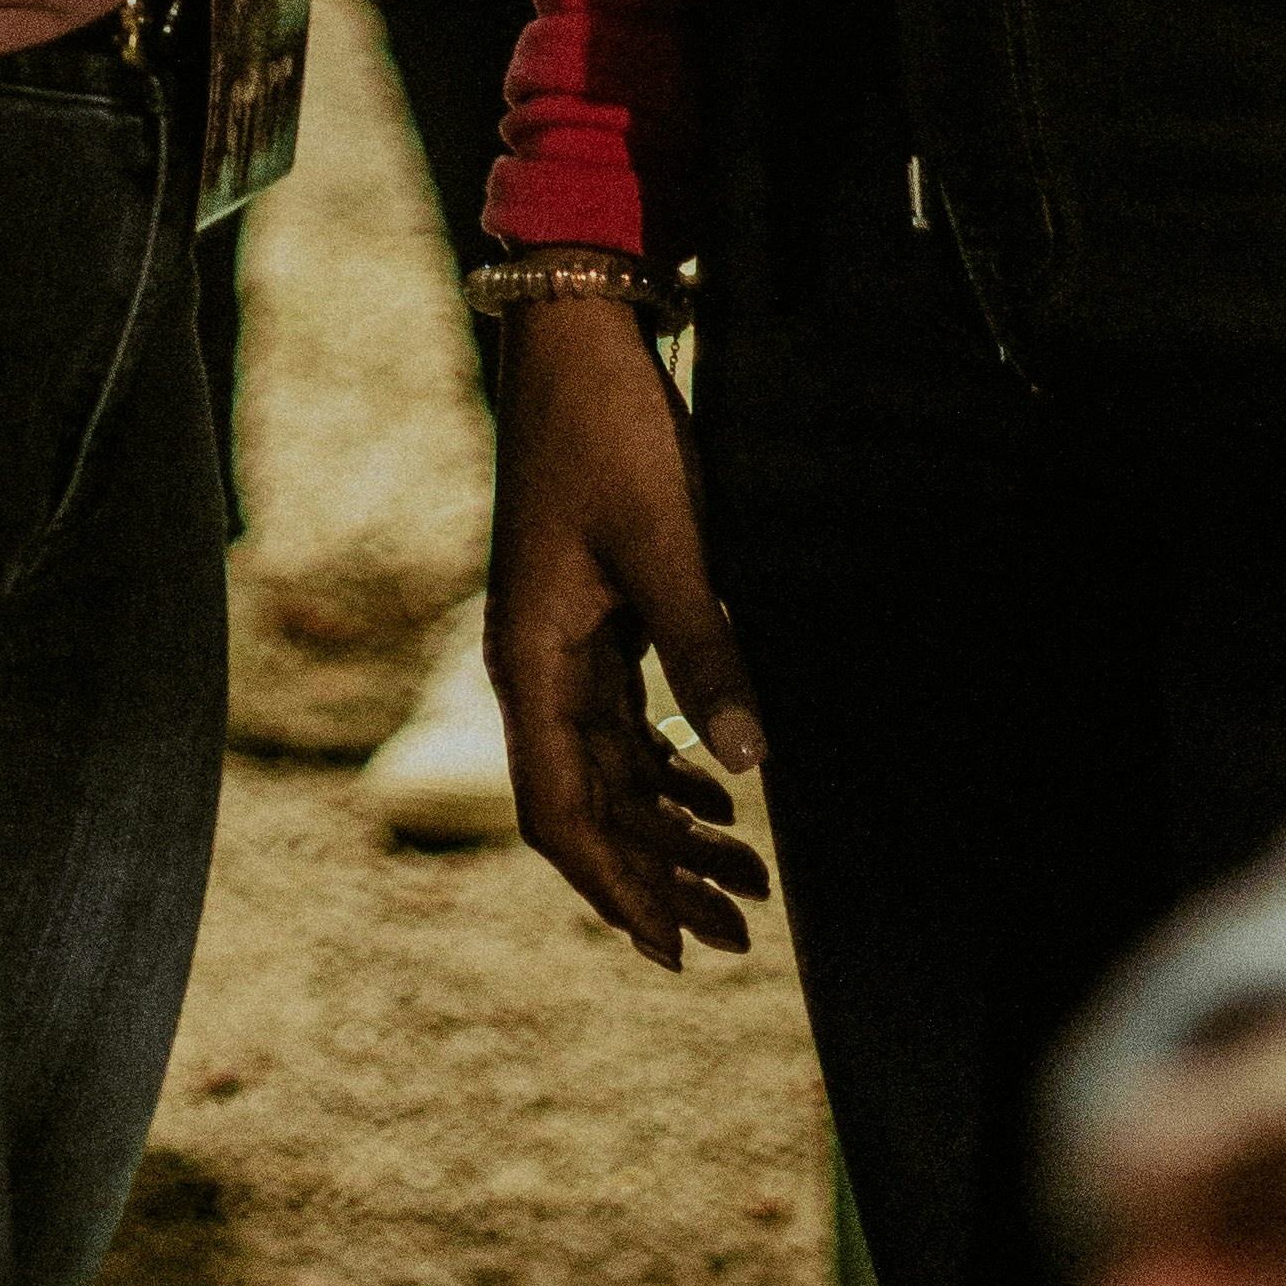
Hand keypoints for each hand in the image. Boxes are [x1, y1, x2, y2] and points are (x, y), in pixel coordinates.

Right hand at [484, 298, 773, 971]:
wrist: (578, 335)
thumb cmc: (611, 433)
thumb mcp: (667, 545)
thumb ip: (705, 654)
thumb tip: (752, 765)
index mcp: (533, 661)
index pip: (562, 812)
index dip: (615, 887)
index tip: (672, 949)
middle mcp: (538, 664)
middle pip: (594, 803)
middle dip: (661, 874)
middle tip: (739, 933)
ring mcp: (564, 639)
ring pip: (614, 765)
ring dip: (673, 824)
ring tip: (747, 880)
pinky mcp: (594, 612)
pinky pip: (624, 718)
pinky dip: (669, 764)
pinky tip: (719, 791)